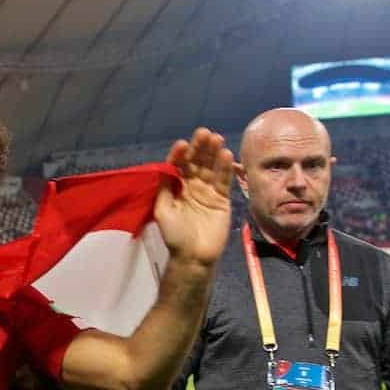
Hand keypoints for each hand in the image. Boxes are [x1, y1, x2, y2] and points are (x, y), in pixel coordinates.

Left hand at [155, 128, 233, 265]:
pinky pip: (224, 181)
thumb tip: (165, 166)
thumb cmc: (175, 235)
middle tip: (204, 133)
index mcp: (176, 187)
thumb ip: (165, 188)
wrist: (194, 256)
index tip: (182, 144)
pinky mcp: (222, 199)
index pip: (178, 166)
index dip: (180, 155)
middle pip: (197, 162)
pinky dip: (225, 168)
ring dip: (213, 153)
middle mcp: (192, 186)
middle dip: (200, 148)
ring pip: (211, 168)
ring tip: (216, 138)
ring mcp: (208, 191)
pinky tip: (226, 154)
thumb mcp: (163, 210)